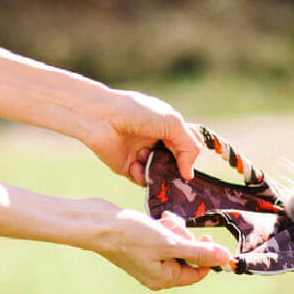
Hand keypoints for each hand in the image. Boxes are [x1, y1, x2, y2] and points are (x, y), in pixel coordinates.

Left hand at [82, 90, 203, 185]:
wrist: (102, 118)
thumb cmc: (138, 113)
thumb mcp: (172, 123)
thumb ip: (188, 147)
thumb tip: (189, 174)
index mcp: (168, 126)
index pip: (189, 144)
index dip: (190, 153)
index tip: (188, 158)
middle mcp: (156, 141)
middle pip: (176, 162)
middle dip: (176, 168)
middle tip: (176, 172)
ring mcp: (142, 155)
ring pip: (160, 174)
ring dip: (157, 170)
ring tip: (145, 157)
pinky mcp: (127, 167)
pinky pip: (142, 179)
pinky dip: (141, 175)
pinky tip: (134, 165)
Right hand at [94, 209, 230, 289]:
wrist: (97, 224)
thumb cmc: (131, 236)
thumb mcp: (170, 243)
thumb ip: (198, 252)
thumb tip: (226, 259)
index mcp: (164, 279)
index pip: (198, 272)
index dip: (205, 254)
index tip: (205, 236)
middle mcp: (156, 273)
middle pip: (187, 256)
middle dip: (185, 238)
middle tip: (175, 226)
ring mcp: (148, 259)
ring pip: (176, 243)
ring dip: (175, 229)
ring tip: (163, 221)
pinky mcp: (141, 245)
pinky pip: (163, 237)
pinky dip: (164, 226)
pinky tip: (157, 218)